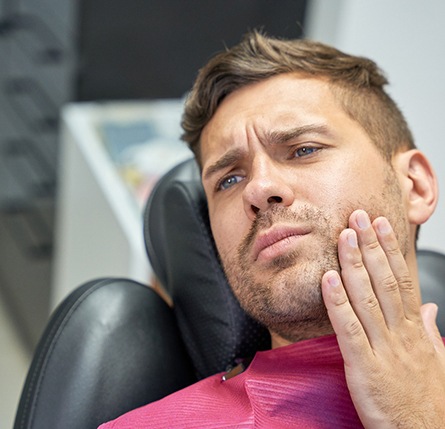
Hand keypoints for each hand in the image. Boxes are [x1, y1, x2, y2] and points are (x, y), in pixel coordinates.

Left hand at [321, 209, 444, 427]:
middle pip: (384, 280)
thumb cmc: (427, 401)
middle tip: (358, 216)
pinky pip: (348, 328)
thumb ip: (429, 331)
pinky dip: (337, 302)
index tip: (380, 225)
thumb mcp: (436, 361)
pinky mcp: (364, 367)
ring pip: (367, 297)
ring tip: (343, 236)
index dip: (390, 250)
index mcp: (415, 330)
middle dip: (370, 246)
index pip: (403, 279)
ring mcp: (383, 348)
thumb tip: (427, 308)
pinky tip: (328, 279)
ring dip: (353, 264)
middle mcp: (401, 333)